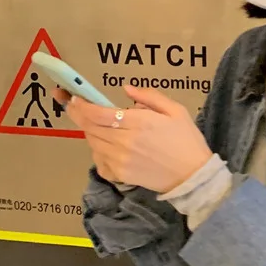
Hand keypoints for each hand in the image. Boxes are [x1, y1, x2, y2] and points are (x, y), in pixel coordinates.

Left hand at [58, 87, 212, 193]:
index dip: (80, 104)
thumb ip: (150, 96)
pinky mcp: (120, 175)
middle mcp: (124, 142)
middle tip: (71, 104)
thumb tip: (126, 89)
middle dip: (77, 114)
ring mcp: (119, 160)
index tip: (72, 97)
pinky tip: (107, 147)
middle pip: (88, 126)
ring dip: (89, 131)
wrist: (194, 176)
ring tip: (97, 125)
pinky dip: (98, 151)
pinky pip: (98, 160)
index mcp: (138, 123)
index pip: (97, 113)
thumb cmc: (187, 140)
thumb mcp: (176, 111)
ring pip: (91, 142)